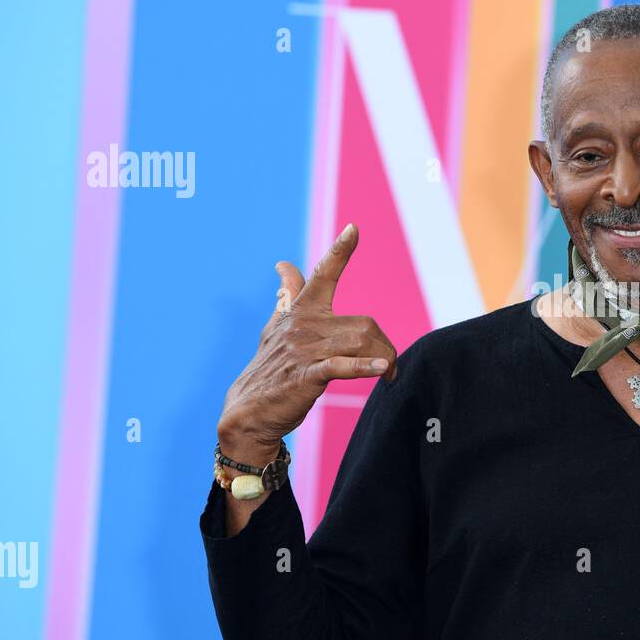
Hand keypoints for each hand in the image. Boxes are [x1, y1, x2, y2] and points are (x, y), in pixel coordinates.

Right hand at [216, 223, 396, 460]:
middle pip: (363, 324)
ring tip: (389, 374)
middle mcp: (303, 325)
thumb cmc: (271, 368)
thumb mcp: (276, 327)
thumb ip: (288, 296)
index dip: (339, 252)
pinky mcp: (306, 375)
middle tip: (388, 365)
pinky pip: (342, 366)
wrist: (250, 411)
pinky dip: (365, 367)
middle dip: (383, 345)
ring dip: (383, 358)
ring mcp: (304, 350)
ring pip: (360, 341)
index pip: (322, 275)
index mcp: (300, 312)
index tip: (353, 229)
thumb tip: (284, 265)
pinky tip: (382, 369)